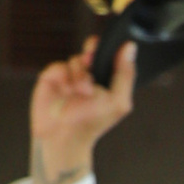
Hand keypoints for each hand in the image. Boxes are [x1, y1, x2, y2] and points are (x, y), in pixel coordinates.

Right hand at [28, 40, 136, 183]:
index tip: (112, 49)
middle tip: (92, 60)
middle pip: (93, 48)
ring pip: (77, 59)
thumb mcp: (118, 101)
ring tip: (81, 92)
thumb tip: (130, 48)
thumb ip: (125, 75)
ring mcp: (70, 75)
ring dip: (80, 74)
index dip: (111, 49)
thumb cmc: (92, 123)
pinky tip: (67, 90)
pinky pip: (60, 65)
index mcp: (107, 80)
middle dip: (93, 50)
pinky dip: (65, 76)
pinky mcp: (53, 76)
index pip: (111, 56)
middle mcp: (89, 75)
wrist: (64, 136)